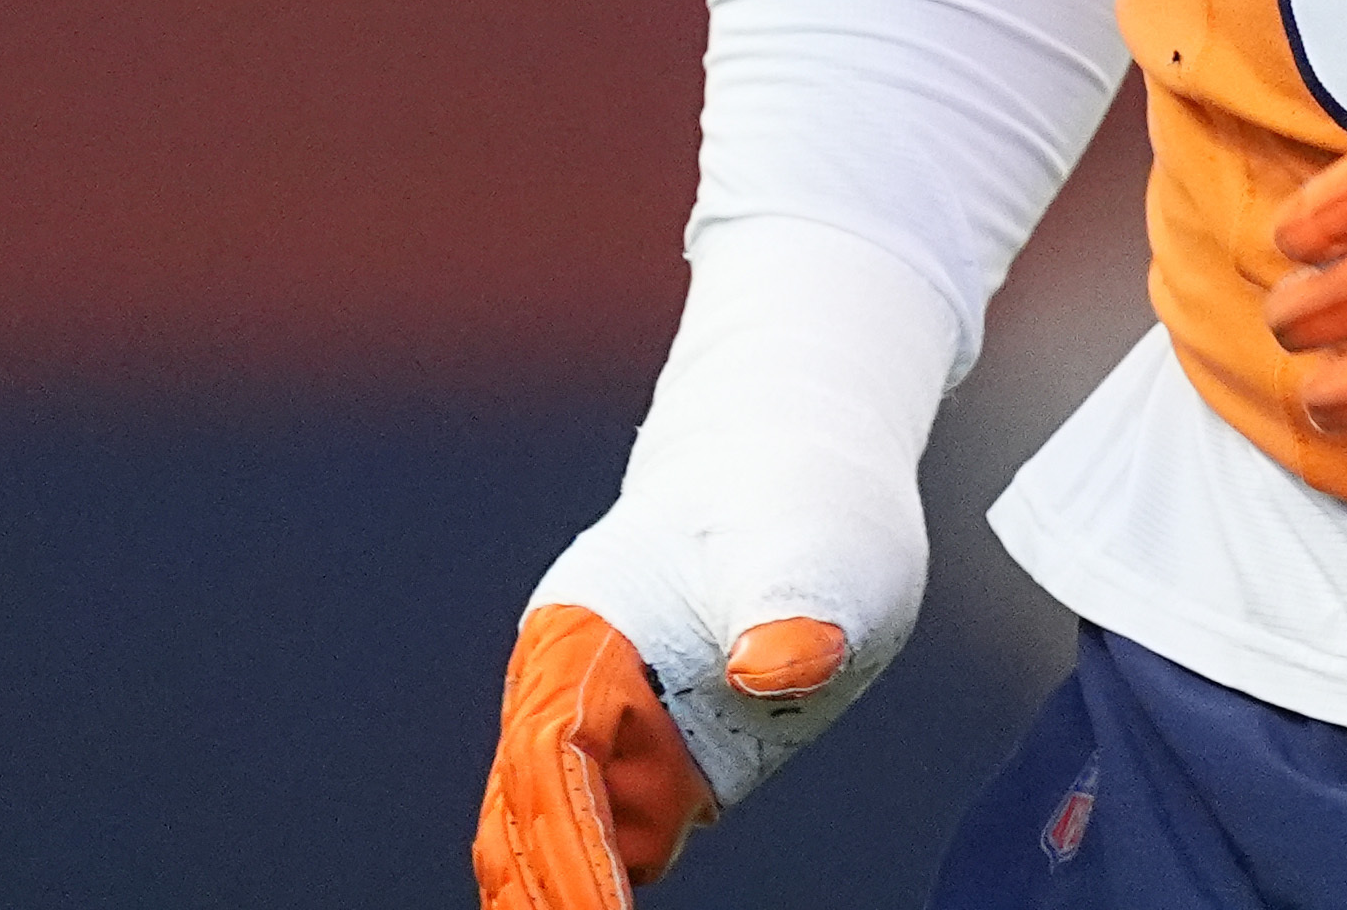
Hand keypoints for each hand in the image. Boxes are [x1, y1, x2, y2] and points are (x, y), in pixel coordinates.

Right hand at [477, 232, 950, 895]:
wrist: (807, 478)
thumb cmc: (802, 502)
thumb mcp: (817, 549)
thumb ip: (793, 605)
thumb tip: (772, 668)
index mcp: (584, 629)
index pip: (555, 758)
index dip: (571, 848)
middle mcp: (573, 686)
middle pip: (529, 817)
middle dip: (548, 892)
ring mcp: (610, 732)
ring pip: (548, 842)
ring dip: (559, 896)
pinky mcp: (657, 767)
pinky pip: (611, 850)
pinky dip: (600, 896)